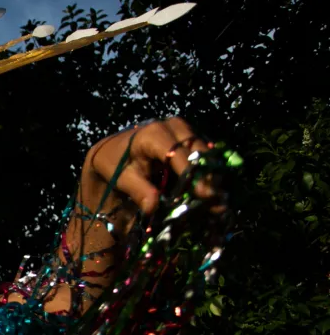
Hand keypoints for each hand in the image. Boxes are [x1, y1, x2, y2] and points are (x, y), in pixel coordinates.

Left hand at [80, 117, 222, 215]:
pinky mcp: (191, 136)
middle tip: (218, 202)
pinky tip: (214, 192)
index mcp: (153, 133)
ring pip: (206, 152)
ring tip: (220, 201)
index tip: (205, 194)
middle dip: (209, 177)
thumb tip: (152, 208)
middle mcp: (173, 126)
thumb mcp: (122, 177)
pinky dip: (209, 172)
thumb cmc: (115, 162)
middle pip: (198, 151)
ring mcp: (185, 129)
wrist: (114, 148)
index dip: (193, 174)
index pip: (178, 153)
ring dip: (213, 176)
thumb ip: (139, 191)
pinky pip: (205, 153)